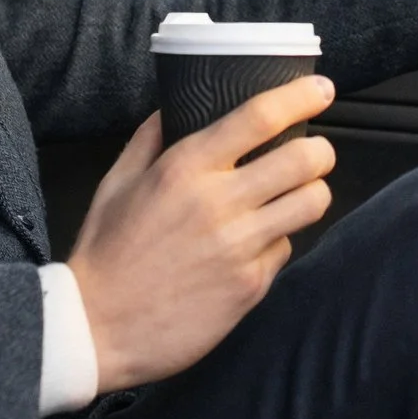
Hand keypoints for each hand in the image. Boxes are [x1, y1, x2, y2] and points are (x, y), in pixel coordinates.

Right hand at [66, 77, 337, 392]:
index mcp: (185, 168)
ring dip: (312, 193)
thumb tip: (174, 105)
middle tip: (314, 152)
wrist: (96, 330)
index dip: (301, 96)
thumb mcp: (116, 183)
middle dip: (321, 150)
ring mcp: (239, 247)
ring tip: (297, 194)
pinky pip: (286, 250)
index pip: (260, 117)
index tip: (322, 88)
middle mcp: (219, 202)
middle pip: (304, 159)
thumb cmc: (105, 254)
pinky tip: (256, 245)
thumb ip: (150, 138)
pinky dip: (279, 242)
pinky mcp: (250, 286)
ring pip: (311, 203)